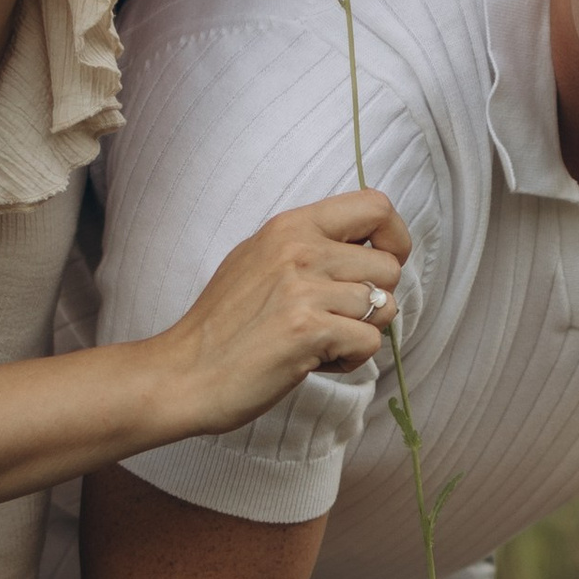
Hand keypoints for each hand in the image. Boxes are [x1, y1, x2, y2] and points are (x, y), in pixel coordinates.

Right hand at [148, 191, 410, 439]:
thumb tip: (365, 246)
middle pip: (389, 265)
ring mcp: (303, 288)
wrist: (183, 374)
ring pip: (384, 306)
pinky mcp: (308, 330)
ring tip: (319, 341)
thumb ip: (308, 246)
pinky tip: (313, 361)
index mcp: (290, 225)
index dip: (394, 238)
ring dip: (360, 332)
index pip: (375, 205)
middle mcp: (299, 248)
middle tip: (336, 319)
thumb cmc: (223, 326)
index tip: (380, 266)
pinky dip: (349, 359)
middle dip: (375, 300)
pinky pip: (370, 342)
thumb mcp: (259, 260)